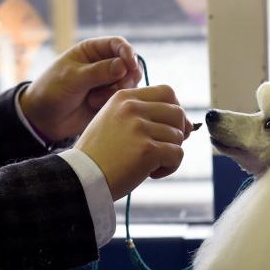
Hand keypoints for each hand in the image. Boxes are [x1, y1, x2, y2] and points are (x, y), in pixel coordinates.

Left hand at [19, 37, 142, 142]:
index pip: (118, 44)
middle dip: (126, 76)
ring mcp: (107, 83)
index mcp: (92, 51)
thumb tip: (124, 66)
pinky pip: (122, 99)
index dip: (128, 53)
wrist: (44, 118)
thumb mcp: (73, 78)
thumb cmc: (52, 91)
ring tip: (95, 99)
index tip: (130, 66)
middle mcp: (103, 64)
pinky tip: (95, 106)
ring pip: (128, 83)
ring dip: (116, 91)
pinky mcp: (108, 100)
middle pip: (129, 64)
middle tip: (118, 86)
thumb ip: (99, 72)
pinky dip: (113, 102)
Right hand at [74, 85, 193, 200]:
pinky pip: (177, 155)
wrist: (81, 177)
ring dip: (170, 154)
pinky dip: (170, 167)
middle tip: (162, 150)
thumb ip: (145, 116)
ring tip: (150, 164)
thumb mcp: (115, 122)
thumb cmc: (100, 155)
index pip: (167, 92)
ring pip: (178, 136)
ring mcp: (140, 128)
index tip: (169, 128)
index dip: (174, 111)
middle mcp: (132, 108)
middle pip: (177, 113)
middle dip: (177, 133)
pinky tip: (152, 173)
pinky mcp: (147, 149)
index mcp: (124, 97)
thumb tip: (189, 125)